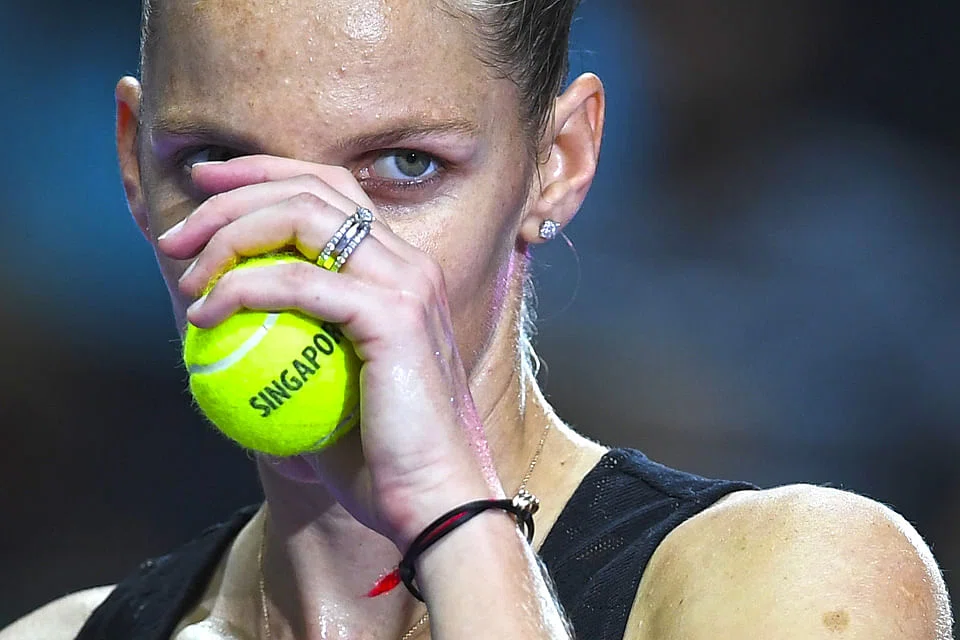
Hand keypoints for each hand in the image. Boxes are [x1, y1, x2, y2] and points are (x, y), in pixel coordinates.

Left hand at [157, 155, 502, 548]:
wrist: (432, 500)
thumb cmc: (378, 457)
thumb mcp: (325, 387)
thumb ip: (290, 341)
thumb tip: (216, 324)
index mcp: (400, 269)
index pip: (330, 191)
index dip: (263, 175)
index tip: (204, 189)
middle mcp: (409, 262)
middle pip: (311, 189)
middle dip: (232, 196)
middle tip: (176, 237)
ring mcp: (406, 283)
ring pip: (305, 216)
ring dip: (230, 233)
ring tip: (188, 274)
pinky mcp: (395, 314)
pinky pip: (301, 282)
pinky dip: (243, 288)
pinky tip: (205, 315)